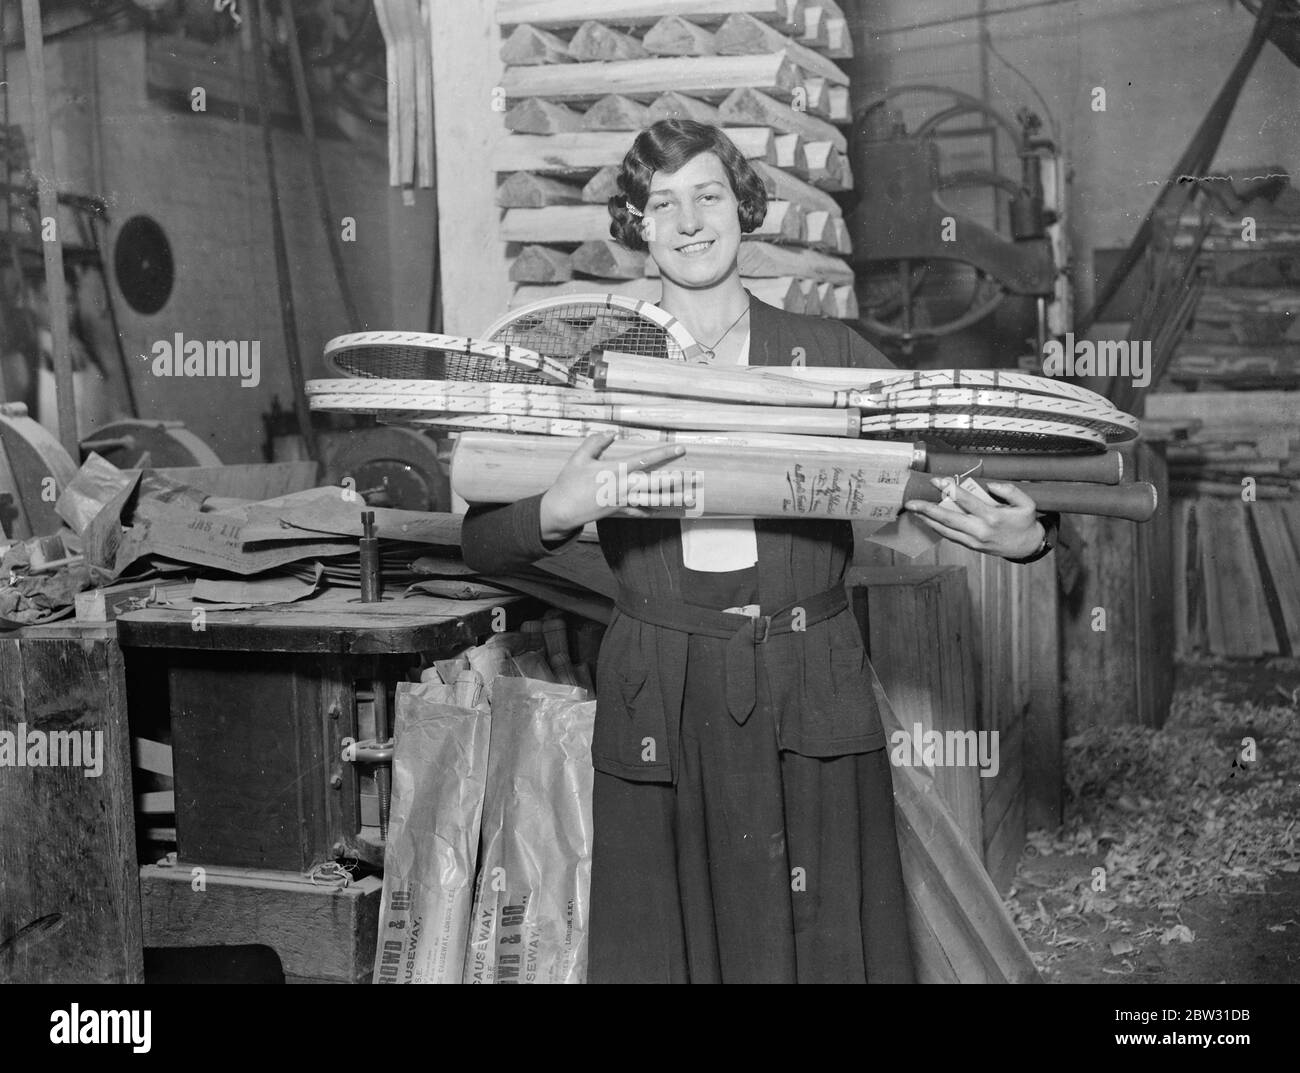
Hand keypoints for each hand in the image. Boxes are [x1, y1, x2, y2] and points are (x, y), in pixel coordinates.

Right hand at [538, 433, 699, 539]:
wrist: (562, 510)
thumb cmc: (569, 482)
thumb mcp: (578, 457)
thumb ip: (595, 443)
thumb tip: (611, 433)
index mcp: (616, 470)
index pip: (645, 459)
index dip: (664, 453)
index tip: (680, 449)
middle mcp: (624, 487)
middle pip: (656, 483)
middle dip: (676, 480)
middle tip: (695, 477)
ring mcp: (623, 501)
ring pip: (653, 499)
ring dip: (672, 498)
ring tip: (689, 498)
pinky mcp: (619, 511)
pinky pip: (639, 512)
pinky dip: (650, 510)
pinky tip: (662, 510)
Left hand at [903, 477, 1043, 559]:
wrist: (1027, 547)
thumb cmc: (1025, 522)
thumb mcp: (1027, 504)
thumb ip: (1010, 491)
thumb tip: (990, 485)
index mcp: (992, 517)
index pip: (966, 500)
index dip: (949, 489)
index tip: (936, 480)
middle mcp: (979, 530)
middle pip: (948, 518)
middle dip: (927, 509)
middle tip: (910, 503)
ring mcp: (973, 540)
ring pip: (945, 530)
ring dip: (927, 520)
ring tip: (913, 511)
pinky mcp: (971, 546)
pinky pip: (950, 536)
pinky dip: (937, 527)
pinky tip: (927, 520)